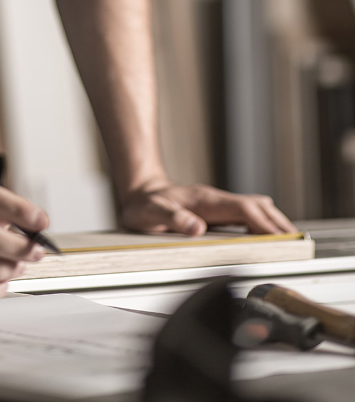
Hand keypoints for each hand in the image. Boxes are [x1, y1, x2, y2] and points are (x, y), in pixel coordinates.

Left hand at [119, 182, 297, 236]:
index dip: (263, 224)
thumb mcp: (152, 213)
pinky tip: (266, 236)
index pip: (243, 209)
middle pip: (256, 206)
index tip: (280, 237)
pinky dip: (261, 223)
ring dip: (272, 222)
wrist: (140, 191)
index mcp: (206, 201)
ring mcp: (218, 204)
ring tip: (288, 241)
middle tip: (295, 242)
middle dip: (276, 223)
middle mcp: (216, 200)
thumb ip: (173, 219)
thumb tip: (197, 228)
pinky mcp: (217, 210)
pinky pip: (246, 214)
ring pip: (254, 208)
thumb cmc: (145, 204)